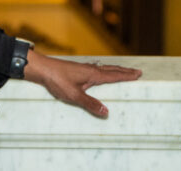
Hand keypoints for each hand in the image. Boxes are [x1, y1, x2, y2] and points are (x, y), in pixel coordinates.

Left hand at [23, 51, 140, 118]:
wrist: (41, 68)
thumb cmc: (57, 80)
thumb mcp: (74, 95)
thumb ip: (90, 104)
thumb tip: (106, 112)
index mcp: (93, 74)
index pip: (114, 75)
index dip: (126, 75)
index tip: (138, 73)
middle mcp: (90, 69)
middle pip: (111, 70)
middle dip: (124, 71)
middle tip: (136, 71)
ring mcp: (83, 69)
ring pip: (103, 68)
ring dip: (114, 70)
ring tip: (122, 71)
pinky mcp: (76, 70)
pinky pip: (96, 69)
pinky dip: (104, 70)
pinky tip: (99, 73)